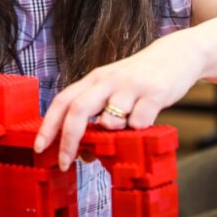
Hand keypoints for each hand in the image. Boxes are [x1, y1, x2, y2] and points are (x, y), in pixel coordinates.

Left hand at [33, 35, 201, 170]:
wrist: (177, 54)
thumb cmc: (139, 80)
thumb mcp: (113, 92)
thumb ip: (98, 117)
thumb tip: (85, 154)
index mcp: (93, 80)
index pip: (62, 101)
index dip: (48, 125)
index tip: (39, 147)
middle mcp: (107, 80)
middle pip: (78, 109)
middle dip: (68, 139)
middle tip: (65, 162)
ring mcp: (130, 85)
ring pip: (110, 118)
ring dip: (112, 132)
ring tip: (125, 129)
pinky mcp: (154, 92)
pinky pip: (140, 121)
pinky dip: (139, 128)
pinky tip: (145, 121)